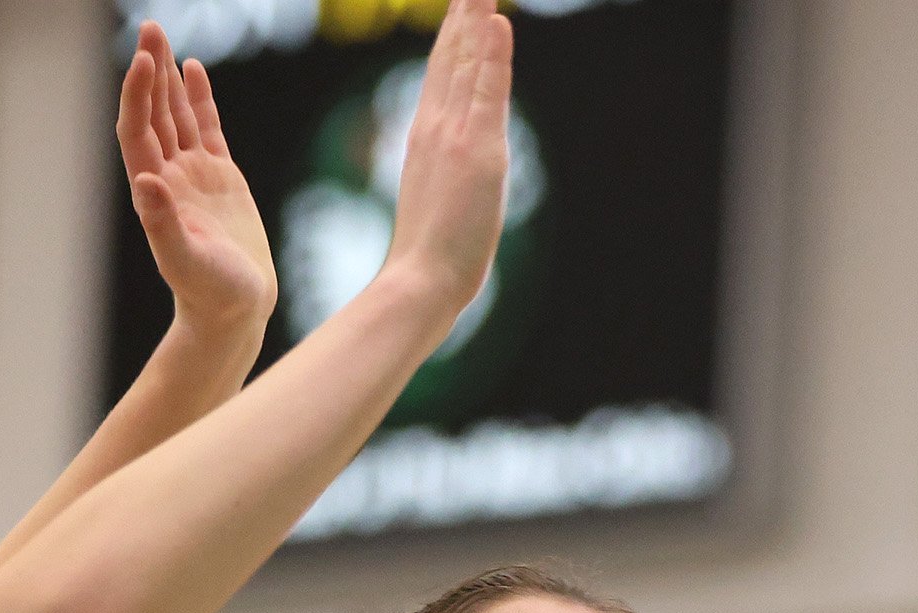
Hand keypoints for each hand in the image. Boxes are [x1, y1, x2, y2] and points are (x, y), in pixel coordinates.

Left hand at [119, 24, 275, 341]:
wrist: (236, 310)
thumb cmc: (210, 293)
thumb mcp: (187, 262)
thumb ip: (163, 223)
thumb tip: (146, 180)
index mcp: (155, 192)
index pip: (139, 131)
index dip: (138, 96)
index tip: (144, 61)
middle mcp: (169, 176)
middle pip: (153, 113)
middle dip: (150, 70)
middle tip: (149, 27)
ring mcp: (194, 175)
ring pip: (177, 114)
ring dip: (168, 77)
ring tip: (162, 37)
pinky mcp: (221, 178)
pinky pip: (207, 128)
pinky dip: (199, 98)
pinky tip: (193, 69)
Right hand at [382, 0, 515, 317]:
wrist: (420, 281)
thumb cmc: (429, 259)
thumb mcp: (438, 204)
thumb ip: (445, 178)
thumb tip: (450, 179)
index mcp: (428, 138)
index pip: (444, 75)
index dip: (454, 38)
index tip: (464, 6)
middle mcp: (435, 127)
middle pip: (452, 57)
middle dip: (463, 15)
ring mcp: (453, 135)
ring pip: (468, 63)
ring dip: (476, 19)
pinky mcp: (475, 149)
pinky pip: (486, 92)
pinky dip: (492, 55)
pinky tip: (497, 23)